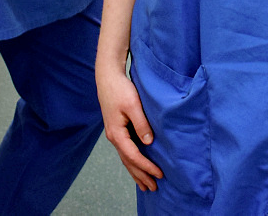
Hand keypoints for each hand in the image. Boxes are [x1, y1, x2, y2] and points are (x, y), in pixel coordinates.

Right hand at [95, 58, 162, 191]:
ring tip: (145, 185)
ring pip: (125, 158)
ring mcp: (114, 134)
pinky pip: (125, 151)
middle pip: (128, 162)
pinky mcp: (117, 129)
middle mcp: (114, 137)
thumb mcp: (133, 105)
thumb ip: (141, 124)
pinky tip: (136, 166)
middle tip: (154, 188)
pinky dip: (132, 162)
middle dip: (141, 176)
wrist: (108, 77)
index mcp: (117, 133)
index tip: (159, 174)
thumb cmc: (120, 89)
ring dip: (135, 172)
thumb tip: (149, 142)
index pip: (133, 156)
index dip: (146, 167)